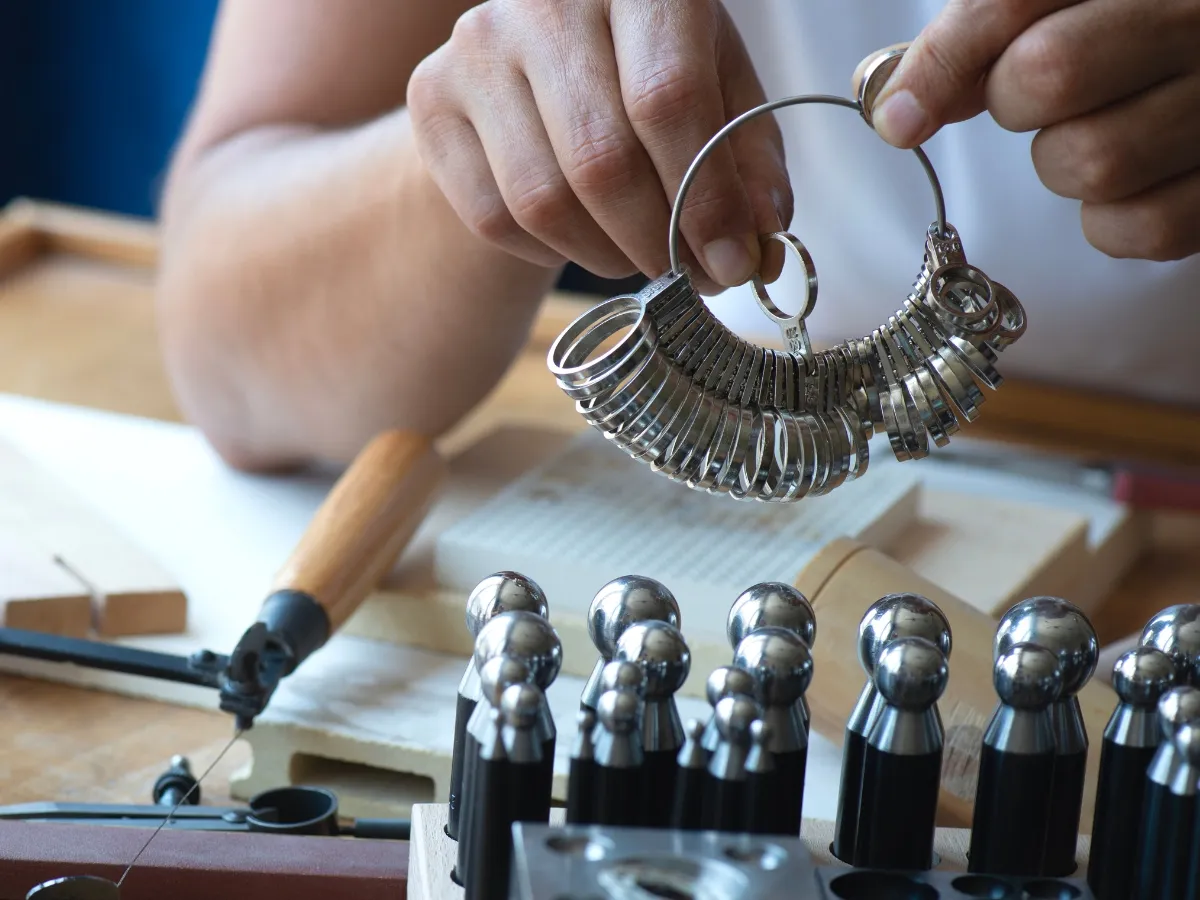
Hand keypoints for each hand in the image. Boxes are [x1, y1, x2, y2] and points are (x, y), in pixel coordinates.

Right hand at [406, 0, 791, 294]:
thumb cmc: (647, 76)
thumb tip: (763, 243)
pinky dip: (547, 251)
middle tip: (684, 275)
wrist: (536, 64)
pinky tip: (577, 234)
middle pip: (601, 160)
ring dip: (604, 255)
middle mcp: (547, 0)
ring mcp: (477, 46)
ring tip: (635, 254)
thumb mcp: (719, 96)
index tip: (732, 262)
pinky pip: (493, 216)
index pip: (668, 98)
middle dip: (654, 241)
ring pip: (543, 200)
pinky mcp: (432, 97)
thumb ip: (748, 164)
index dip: (705, 199)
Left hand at [857, 0, 1199, 261]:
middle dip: (1014, 101)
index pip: (1009, 0)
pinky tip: (1128, 186)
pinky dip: (1112, 222)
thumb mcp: (1059, 5)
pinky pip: (1143, 228)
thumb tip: (897, 110)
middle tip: (1033, 99)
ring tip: (1096, 133)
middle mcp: (1197, 21)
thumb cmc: (1131, 33)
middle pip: (1049, 74)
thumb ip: (983, 34)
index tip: (899, 116)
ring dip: (1064, 165)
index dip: (942, 62)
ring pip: (1094, 161)